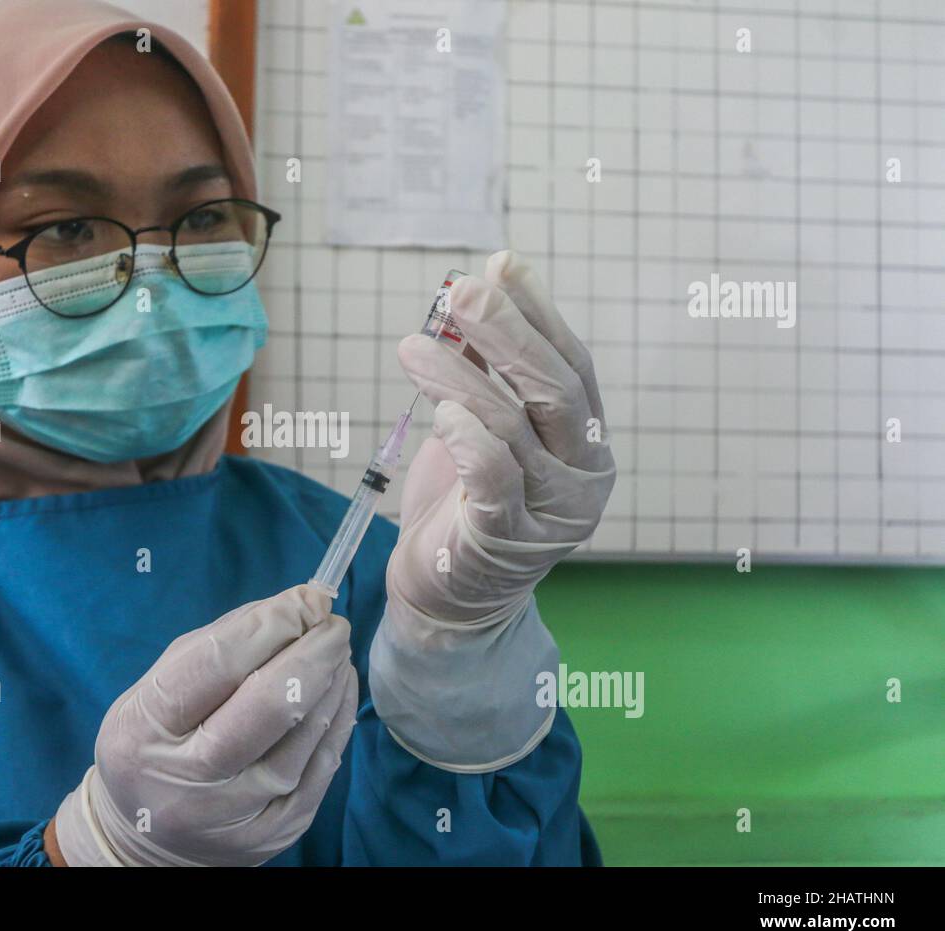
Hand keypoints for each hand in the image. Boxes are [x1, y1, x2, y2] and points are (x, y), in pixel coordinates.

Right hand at [53, 585, 356, 866]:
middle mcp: (185, 779)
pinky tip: (340, 690)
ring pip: (303, 739)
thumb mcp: (156, 686)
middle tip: (334, 623)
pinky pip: (321, 769)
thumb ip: (219, 642)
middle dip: (313, 653)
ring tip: (338, 652)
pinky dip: (338, 720)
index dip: (272, 624)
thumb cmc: (154, 741)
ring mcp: (232, 813)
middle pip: (268, 706)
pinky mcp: (272, 834)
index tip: (306, 599)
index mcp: (143, 728)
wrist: (146, 837)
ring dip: (331, 683)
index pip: (218, 664)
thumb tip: (294, 605)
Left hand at [388, 249, 615, 627]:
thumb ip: (489, 367)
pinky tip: (443, 414)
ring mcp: (550, 514)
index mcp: (586, 443)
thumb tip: (482, 283)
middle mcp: (583, 477)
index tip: (504, 263)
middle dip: (509, 333)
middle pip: (555, 390)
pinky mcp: (505, 541)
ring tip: (414, 347)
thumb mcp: (481, 426)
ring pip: (513, 429)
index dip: (540, 312)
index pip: (572, 365)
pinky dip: (470, 443)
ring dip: (463, 380)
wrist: (447, 596)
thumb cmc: (465, 503)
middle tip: (464, 290)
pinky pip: (493, 482)